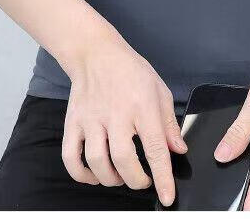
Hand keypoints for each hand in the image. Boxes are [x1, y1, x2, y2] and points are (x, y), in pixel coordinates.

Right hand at [61, 35, 186, 206]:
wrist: (97, 53)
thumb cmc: (130, 70)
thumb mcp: (159, 90)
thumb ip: (169, 123)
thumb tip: (178, 150)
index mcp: (142, 105)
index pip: (155, 148)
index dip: (163, 177)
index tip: (167, 196)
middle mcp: (116, 113)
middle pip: (124, 160)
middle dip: (136, 181)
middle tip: (143, 181)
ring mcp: (92, 118)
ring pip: (97, 162)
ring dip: (111, 179)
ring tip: (121, 177)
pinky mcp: (74, 122)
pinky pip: (71, 157)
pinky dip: (81, 174)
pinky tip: (94, 175)